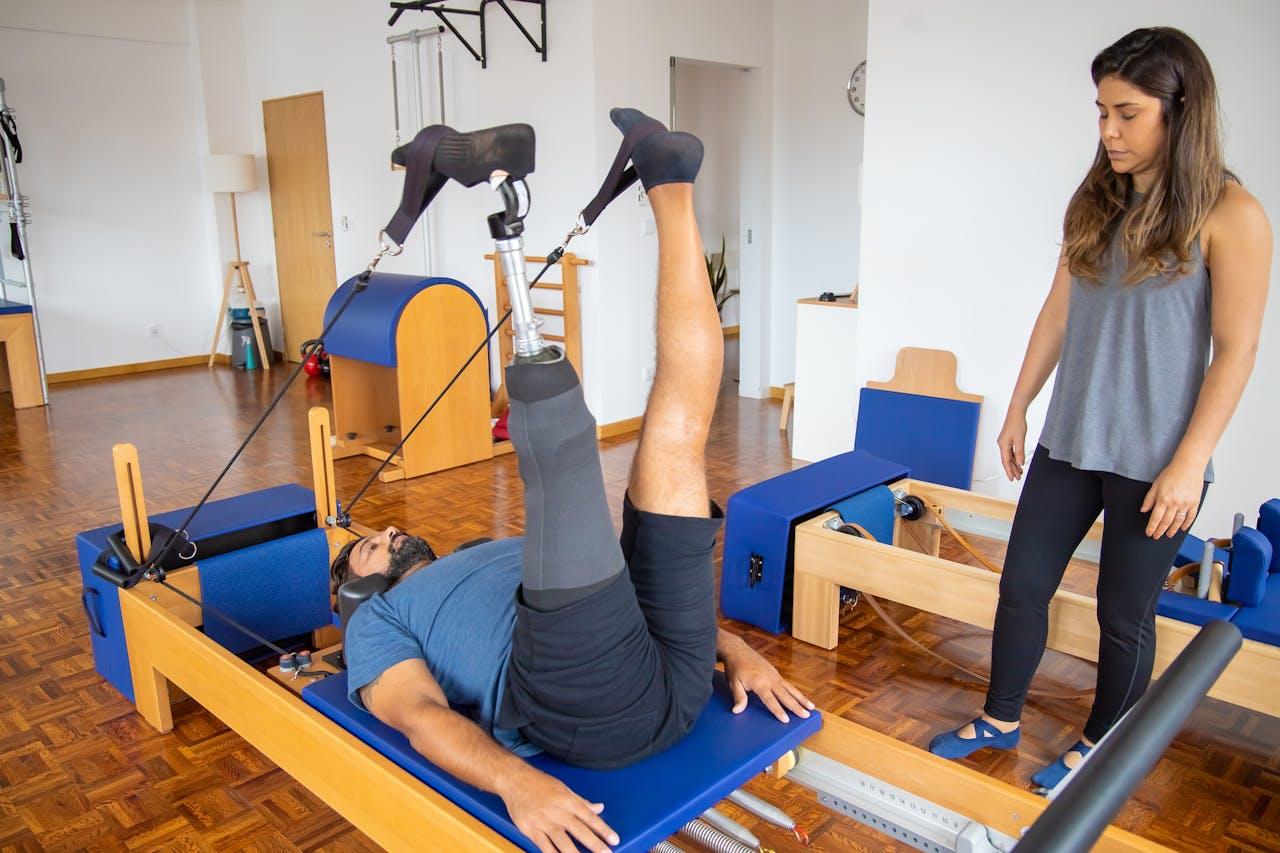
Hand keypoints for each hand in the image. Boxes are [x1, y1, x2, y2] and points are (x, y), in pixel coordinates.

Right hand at [500, 766, 618, 852]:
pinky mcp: (530, 830)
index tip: (615, 840)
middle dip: (594, 844)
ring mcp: (543, 822)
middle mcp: (557, 812)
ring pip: (562, 842)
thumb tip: (600, 808)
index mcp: (568, 801)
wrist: (515, 780)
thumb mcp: (564, 788)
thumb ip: (582, 802)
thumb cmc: (540, 783)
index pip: (590, 817)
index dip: (603, 829)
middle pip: (579, 831)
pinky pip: (544, 846)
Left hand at [720, 635, 814, 722]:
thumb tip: (737, 711)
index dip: (778, 710)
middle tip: (806, 715)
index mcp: (760, 683)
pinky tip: (801, 698)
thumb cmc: (735, 667)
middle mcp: (770, 679)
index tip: (786, 719)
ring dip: (801, 699)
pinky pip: (788, 684)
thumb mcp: (734, 683)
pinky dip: (796, 692)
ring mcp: (775, 675)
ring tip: (812, 707)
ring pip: (791, 689)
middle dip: (796, 706)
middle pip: (785, 695)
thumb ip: (739, 697)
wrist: (738, 650)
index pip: (770, 700)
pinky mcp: (776, 673)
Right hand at [996, 409, 1027, 480]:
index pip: (1006, 461)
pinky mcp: (1008, 439)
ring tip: (1020, 471)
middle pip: (1007, 460)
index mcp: (1003, 445)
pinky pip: (1010, 451)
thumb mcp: (1020, 440)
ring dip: (1014, 464)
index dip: (1009, 471)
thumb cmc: (1016, 423)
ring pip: (1009, 456)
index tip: (1012, 478)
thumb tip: (1020, 463)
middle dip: (1012, 469)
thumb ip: (1020, 452)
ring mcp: (1005, 442)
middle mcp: (1002, 444)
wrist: (1016, 413)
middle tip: (1017, 478)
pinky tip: (1019, 461)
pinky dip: (1015, 457)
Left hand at [1141, 460, 1203, 538]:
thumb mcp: (1155, 485)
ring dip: (1172, 530)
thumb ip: (1149, 499)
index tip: (1149, 533)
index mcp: (1163, 499)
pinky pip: (1191, 517)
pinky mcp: (1195, 503)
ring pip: (1178, 522)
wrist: (1188, 467)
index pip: (1156, 518)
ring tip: (1168, 535)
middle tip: (1156, 536)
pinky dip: (1186, 524)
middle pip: (1166, 522)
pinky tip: (1182, 528)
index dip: (1152, 527)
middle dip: (1160, 531)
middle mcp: (1175, 503)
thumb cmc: (1172, 474)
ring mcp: (1186, 504)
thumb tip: (1143, 510)